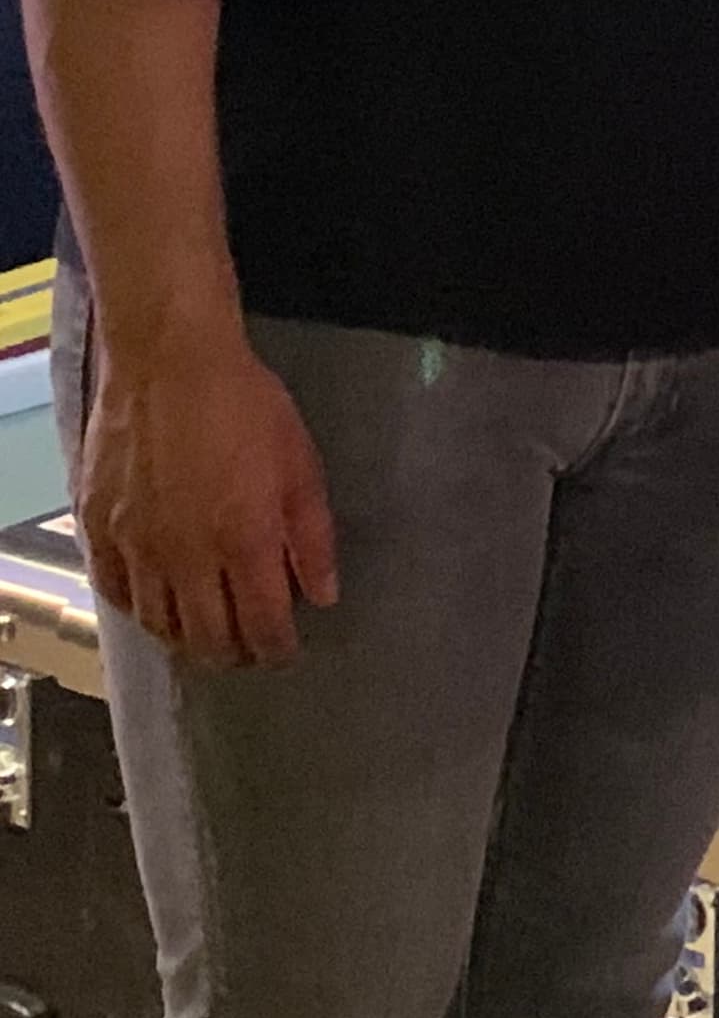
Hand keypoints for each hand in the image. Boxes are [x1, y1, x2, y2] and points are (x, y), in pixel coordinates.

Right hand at [77, 324, 338, 666]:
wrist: (168, 363)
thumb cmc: (245, 406)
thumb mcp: (301, 465)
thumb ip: (312, 537)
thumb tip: (322, 596)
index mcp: (244, 540)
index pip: (261, 623)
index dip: (276, 648)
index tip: (285, 653)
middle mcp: (185, 556)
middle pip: (207, 636)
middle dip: (233, 654)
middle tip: (247, 654)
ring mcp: (135, 545)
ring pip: (158, 623)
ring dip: (186, 641)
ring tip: (206, 641)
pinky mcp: (97, 529)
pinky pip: (115, 592)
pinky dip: (140, 612)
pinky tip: (157, 610)